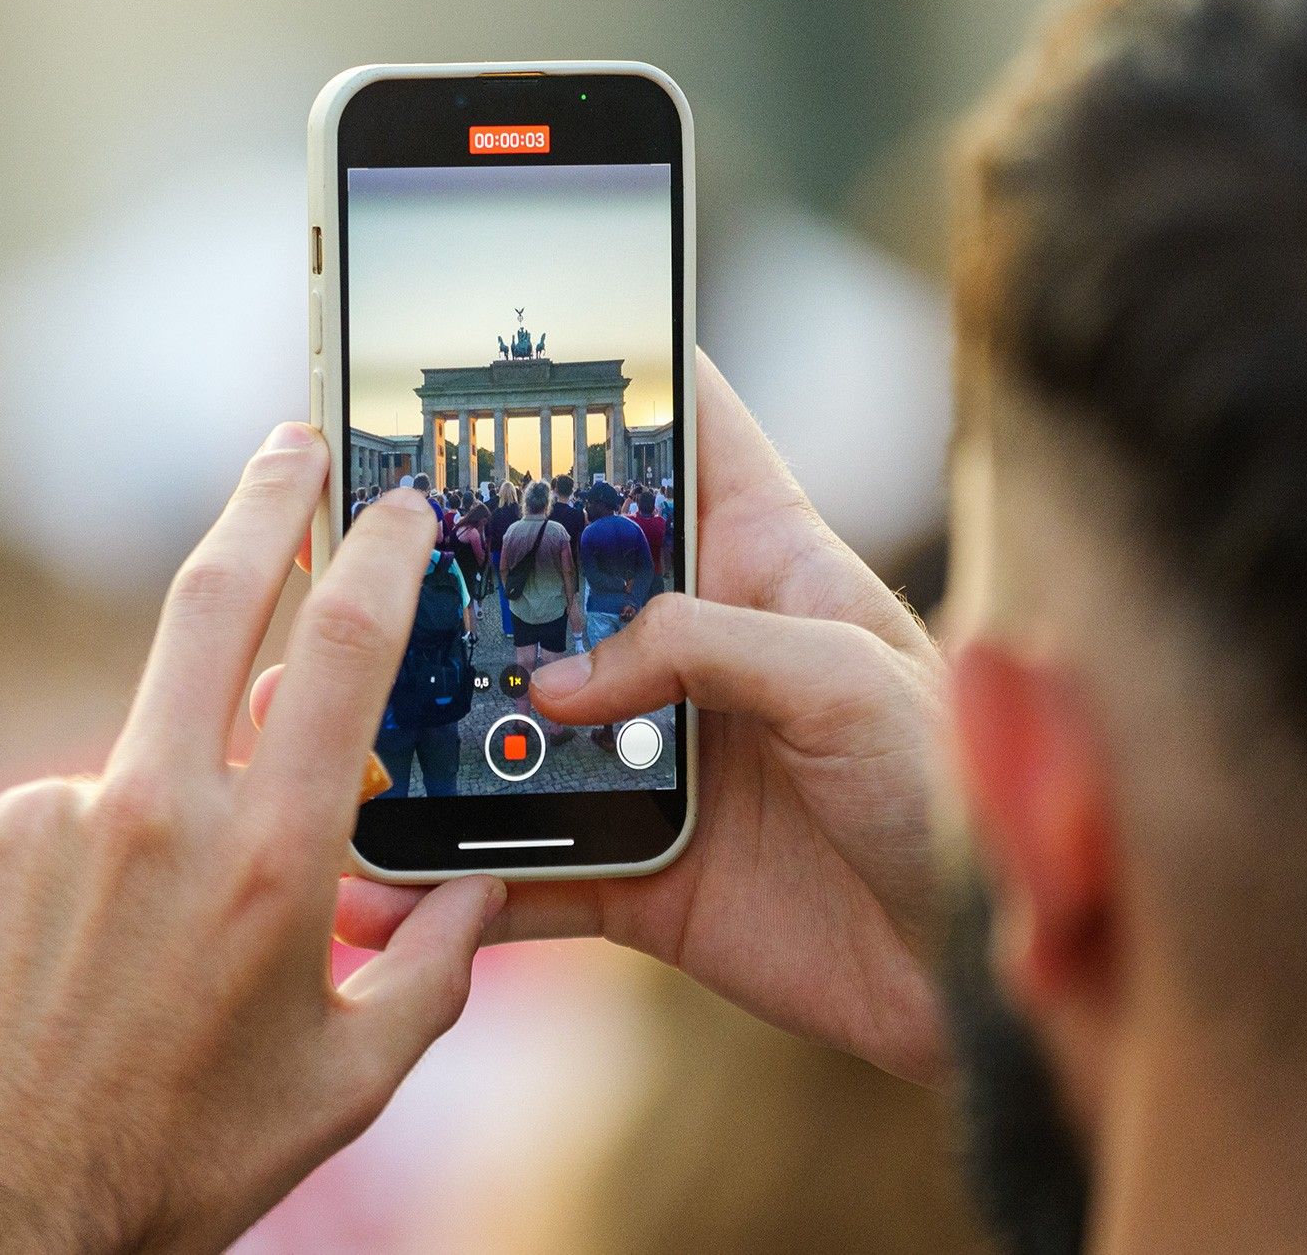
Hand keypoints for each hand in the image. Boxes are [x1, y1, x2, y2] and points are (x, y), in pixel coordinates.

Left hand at [0, 427, 502, 1253]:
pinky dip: (58, 866)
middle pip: (212, 604)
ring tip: (128, 950)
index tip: (394, 504)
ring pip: (123, 765)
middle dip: (262, 501)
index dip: (377, 557)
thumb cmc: (183, 1160)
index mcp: (268, 863)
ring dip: (149, 816)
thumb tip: (485, 889)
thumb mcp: (350, 1082)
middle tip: (290, 444)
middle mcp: (148, 818)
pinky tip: (50, 962)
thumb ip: (440, 970)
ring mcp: (32, 824)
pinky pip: (25, 821)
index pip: (340, 657)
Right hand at [257, 356, 946, 1081]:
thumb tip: (558, 687)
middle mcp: (699, 648)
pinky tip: (383, 888)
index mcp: (767, 562)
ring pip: (518, 723)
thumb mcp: (844, 674)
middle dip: (463, 560)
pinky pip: (528, 867)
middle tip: (353, 544)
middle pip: (559, 578)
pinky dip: (456, 881)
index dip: (613, 373)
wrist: (979, 971)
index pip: (688, 431)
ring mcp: (659, 756)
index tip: (513, 335)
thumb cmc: (953, 790)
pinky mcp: (642, 865)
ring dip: (429, 729)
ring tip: (327, 720)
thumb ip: (700, 648)